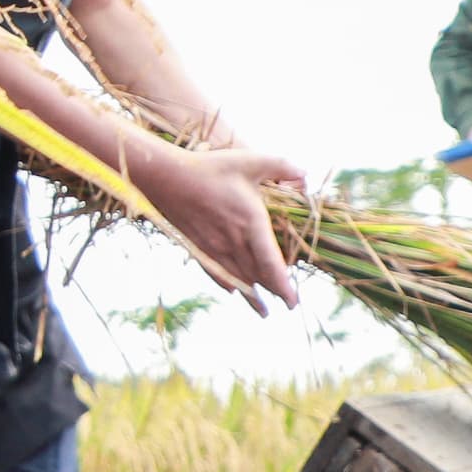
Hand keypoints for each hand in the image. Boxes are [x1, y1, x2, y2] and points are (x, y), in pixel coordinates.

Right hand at [131, 138, 306, 310]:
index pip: (272, 265)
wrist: (166, 177)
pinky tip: (233, 291)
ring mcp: (214, 248)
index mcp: (251, 223)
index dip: (284, 287)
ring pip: (238, 280)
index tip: (293, 302)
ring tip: (263, 311)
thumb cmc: (210, 167)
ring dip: (253, 297)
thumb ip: (282, 166)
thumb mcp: (251, 160)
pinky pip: (216, 273)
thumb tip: (306, 176)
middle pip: (258, 277)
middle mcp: (233, 242)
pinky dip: (228, 285)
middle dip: (274, 292)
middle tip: (288, 303)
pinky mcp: (198, 247)